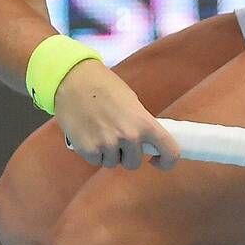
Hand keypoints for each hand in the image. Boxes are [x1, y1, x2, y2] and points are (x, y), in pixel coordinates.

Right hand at [53, 59, 181, 169]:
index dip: (167, 161)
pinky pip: (96, 161)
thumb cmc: (105, 87)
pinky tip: (88, 134)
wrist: (75, 81)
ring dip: (108, 153)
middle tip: (116, 138)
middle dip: (127, 155)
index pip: (170, 151)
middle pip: (134, 163)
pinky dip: (93, 152)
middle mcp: (129, 137)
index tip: (157, 160)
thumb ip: (140, 124)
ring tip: (99, 132)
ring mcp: (108, 145)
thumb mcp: (132, 103)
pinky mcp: (88, 150)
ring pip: (113, 163)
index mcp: (145, 123)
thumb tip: (144, 141)